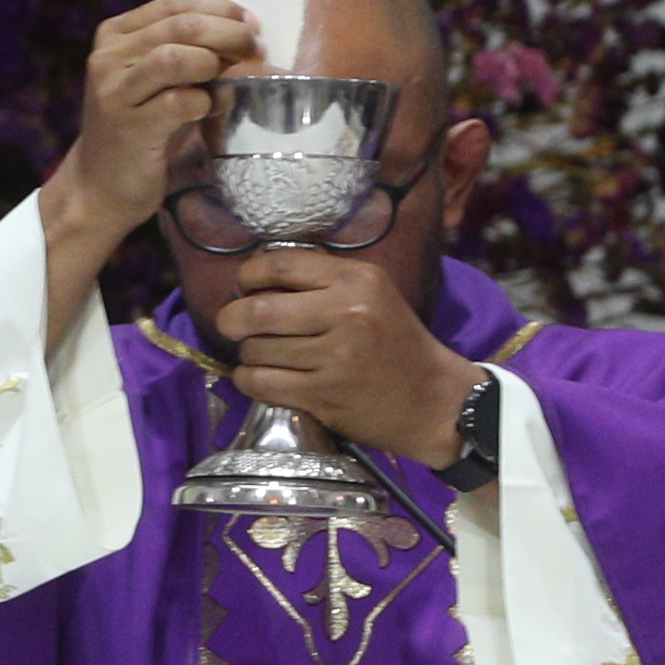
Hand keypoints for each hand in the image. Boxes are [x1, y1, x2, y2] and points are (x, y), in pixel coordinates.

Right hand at [39, 0, 263, 344]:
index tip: (253, 24)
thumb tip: (246, 29)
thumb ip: (190, 51)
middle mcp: (107, 56)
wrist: (101, 187)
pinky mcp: (126, 127)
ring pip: (174, 57)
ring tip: (226, 78)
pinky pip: (178, 102)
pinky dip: (204, 102)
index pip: (175, 4)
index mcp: (115, 35)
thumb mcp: (160, 80)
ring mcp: (113, 91)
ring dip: (212, 63)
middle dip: (228, 33)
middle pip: (181, 25)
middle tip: (255, 48)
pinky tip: (208, 109)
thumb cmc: (142, 129)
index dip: (221, 9)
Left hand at [214, 250, 478, 465]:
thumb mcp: (372, 293)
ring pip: (255, 349)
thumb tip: (257, 277)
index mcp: (357, 280)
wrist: (432, 400)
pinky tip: (259, 377)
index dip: (248, 275)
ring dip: (246, 353)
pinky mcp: (324, 396)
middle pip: (257, 309)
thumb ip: (322, 279)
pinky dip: (248, 380)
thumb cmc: (397, 343)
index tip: (245, 287)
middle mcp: (346, 314)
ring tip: (258, 354)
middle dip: (232, 318)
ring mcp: (334, 358)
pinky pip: (261, 383)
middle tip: (232, 324)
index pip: (280, 264)